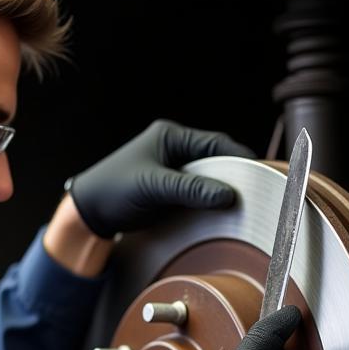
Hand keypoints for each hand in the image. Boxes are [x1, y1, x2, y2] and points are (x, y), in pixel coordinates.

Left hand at [66, 120, 254, 238]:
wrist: (89, 212)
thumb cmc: (112, 190)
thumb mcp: (153, 187)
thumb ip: (190, 190)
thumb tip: (227, 195)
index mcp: (170, 137)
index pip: (215, 143)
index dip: (239, 158)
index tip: (258, 173)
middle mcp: (175, 149)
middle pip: (216, 159)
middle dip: (235, 174)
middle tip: (256, 190)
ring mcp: (175, 170)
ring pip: (210, 177)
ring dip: (224, 188)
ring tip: (246, 201)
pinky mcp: (173, 190)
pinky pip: (200, 192)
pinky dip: (212, 200)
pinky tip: (224, 211)